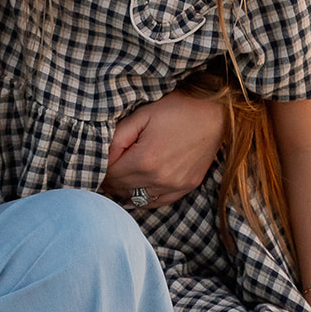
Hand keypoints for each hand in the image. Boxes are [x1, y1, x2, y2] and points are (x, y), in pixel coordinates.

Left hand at [101, 90, 224, 206]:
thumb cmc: (176, 109)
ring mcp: (175, 186)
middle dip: (109, 180)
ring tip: (120, 177)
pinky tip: (136, 190)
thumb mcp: (141, 116)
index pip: (110, 174)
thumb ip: (118, 138)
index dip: (99, 168)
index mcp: (145, 159)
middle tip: (104, 170)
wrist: (214, 113)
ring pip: (137, 198)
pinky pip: (157, 202)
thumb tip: (102, 158)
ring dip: (124, 190)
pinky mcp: (187, 187)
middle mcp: (159, 178)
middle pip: (121, 188)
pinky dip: (143, 198)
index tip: (96, 162)